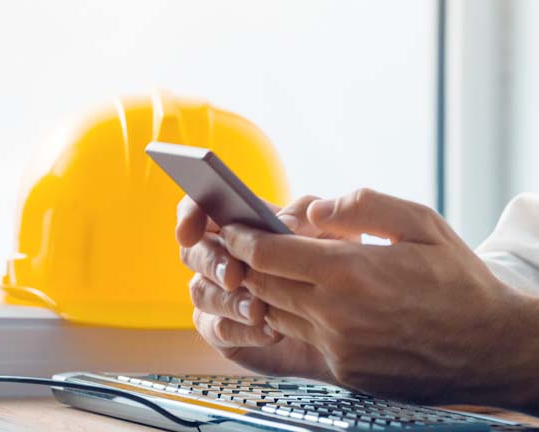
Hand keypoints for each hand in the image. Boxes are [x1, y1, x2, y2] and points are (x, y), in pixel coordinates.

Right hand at [176, 194, 354, 378]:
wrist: (348, 318)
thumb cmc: (336, 263)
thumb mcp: (330, 231)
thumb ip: (305, 216)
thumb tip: (283, 224)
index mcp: (242, 224)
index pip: (201, 208)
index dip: (189, 215)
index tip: (189, 231)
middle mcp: (224, 256)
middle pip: (193, 251)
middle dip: (211, 262)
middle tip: (234, 276)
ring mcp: (220, 293)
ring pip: (201, 292)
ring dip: (229, 301)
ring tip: (260, 310)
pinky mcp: (225, 329)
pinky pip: (218, 329)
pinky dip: (242, 330)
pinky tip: (270, 331)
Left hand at [218, 187, 520, 401]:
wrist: (491, 348)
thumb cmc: (460, 281)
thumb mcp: (422, 223)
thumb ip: (365, 206)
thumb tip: (316, 209)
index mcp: (352, 272)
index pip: (269, 254)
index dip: (243, 238)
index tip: (234, 226)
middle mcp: (336, 315)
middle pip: (262, 286)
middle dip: (246, 264)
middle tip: (240, 245)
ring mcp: (338, 349)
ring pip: (277, 317)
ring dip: (266, 293)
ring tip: (271, 272)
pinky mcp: (346, 372)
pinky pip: (304, 341)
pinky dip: (295, 320)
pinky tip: (309, 303)